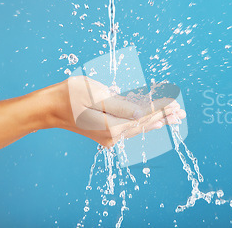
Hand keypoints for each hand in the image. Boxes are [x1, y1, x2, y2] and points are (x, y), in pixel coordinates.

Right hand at [43, 76, 185, 146]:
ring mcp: (109, 137)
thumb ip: (120, 105)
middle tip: (182, 113)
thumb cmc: (70, 95)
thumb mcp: (95, 94)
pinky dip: (144, 124)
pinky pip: (130, 129)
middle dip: (164, 117)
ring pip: (139, 128)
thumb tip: (141, 113)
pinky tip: (155, 123)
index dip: (160, 109)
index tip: (175, 104)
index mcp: (111, 126)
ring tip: (174, 118)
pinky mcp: (106, 134)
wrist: (49, 108)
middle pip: (144, 124)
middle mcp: (112, 136)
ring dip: (157, 121)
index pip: (143, 116)